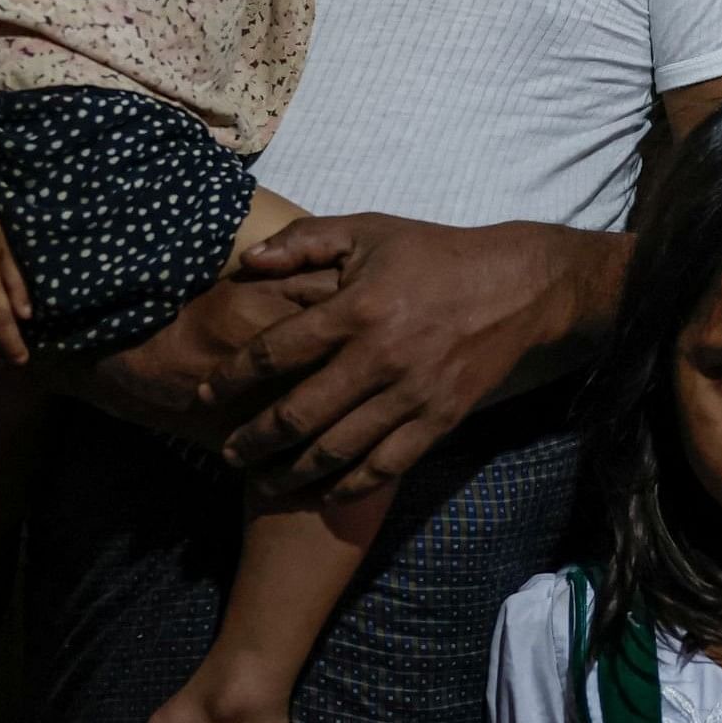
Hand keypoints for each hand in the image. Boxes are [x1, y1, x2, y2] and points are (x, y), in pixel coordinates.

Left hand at [199, 215, 598, 497]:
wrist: (516, 286)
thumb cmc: (433, 255)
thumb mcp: (368, 231)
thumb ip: (304, 241)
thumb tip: (247, 262)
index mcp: (358, 308)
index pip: (277, 351)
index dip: (233, 376)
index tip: (205, 392)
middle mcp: (381, 357)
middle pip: (300, 413)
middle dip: (254, 439)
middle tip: (226, 452)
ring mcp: (413, 394)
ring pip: (338, 449)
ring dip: (293, 471)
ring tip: (263, 481)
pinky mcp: (440, 418)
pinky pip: (386, 465)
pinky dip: (350, 485)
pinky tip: (323, 492)